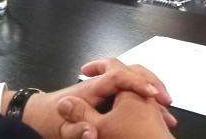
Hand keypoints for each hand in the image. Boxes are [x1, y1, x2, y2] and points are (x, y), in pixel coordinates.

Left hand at [18, 58, 174, 137]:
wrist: (38, 113)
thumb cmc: (48, 118)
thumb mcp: (60, 130)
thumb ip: (76, 130)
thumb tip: (91, 132)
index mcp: (90, 88)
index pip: (117, 76)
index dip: (137, 82)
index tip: (152, 93)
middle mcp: (101, 84)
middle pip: (132, 73)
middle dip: (153, 85)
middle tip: (166, 103)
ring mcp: (106, 89)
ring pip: (135, 83)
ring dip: (152, 94)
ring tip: (167, 113)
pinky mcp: (109, 96)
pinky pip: (132, 93)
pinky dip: (147, 102)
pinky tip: (157, 116)